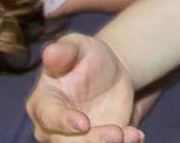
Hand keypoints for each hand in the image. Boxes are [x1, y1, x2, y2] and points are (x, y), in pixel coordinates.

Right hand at [26, 34, 142, 142]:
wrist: (110, 74)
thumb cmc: (87, 57)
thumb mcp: (79, 47)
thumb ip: (65, 50)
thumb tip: (50, 52)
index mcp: (43, 102)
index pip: (49, 116)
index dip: (64, 122)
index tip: (83, 123)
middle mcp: (52, 128)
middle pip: (65, 142)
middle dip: (91, 141)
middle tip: (116, 134)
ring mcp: (72, 139)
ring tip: (130, 135)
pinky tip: (136, 135)